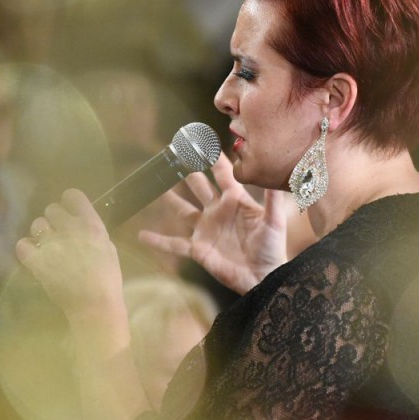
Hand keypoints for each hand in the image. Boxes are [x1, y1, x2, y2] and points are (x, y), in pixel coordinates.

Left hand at [16, 189, 123, 319]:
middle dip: (54, 220)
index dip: (69, 203)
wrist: (94, 305)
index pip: (72, 195)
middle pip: (51, 209)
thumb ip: (92, 232)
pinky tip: (34, 257)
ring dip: (41, 234)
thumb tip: (80, 224)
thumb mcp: (108, 248)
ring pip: (36, 225)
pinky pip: (22, 245)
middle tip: (59, 234)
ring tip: (47, 247)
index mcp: (91, 224)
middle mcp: (70, 229)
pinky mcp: (37, 261)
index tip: (70, 213)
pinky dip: (27, 250)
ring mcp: (51, 245)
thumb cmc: (107, 279)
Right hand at [139, 153, 287, 294]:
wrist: (264, 277)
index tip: (203, 142)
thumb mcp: (274, 221)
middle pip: (200, 186)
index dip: (213, 158)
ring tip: (159, 188)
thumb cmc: (272, 248)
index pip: (223, 174)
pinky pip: (174, 243)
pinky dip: (158, 240)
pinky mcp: (199, 249)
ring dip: (172, 200)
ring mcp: (206, 229)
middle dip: (189, 172)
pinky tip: (143, 235)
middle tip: (177, 156)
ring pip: (184, 210)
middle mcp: (218, 211)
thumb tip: (275, 173)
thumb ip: (272, 198)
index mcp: (235, 201)